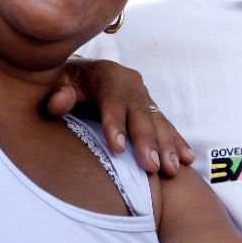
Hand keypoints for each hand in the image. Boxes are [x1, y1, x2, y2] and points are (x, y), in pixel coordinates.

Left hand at [46, 56, 194, 175]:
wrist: (78, 74)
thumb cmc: (64, 83)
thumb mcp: (55, 82)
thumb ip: (56, 92)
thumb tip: (59, 102)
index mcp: (106, 74)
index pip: (112, 99)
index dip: (115, 123)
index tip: (116, 148)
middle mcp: (130, 83)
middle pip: (140, 113)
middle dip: (147, 141)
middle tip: (151, 166)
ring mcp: (143, 96)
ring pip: (157, 121)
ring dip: (167, 146)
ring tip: (172, 168)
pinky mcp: (150, 108)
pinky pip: (166, 126)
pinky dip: (176, 142)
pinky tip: (186, 159)